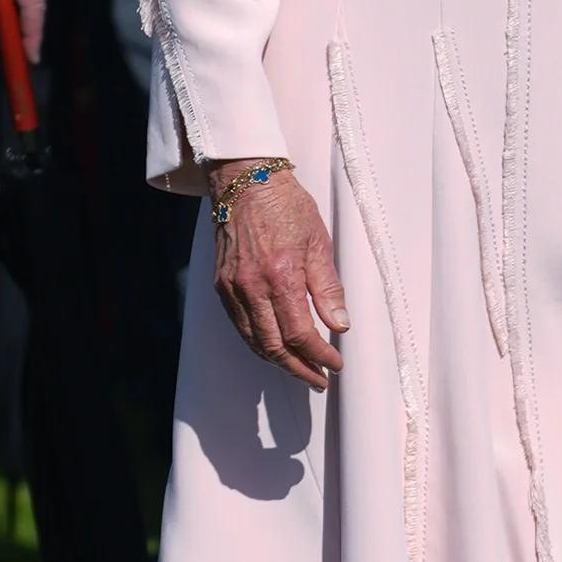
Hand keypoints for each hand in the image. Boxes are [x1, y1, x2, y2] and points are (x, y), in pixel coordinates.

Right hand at [209, 162, 348, 388]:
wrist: (247, 181)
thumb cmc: (287, 206)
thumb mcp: (319, 243)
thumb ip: (329, 288)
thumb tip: (340, 325)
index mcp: (281, 275)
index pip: (300, 334)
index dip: (319, 355)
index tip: (335, 364)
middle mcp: (252, 286)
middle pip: (274, 346)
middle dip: (299, 369)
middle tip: (319, 380)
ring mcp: (232, 287)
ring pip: (254, 341)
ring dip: (278, 362)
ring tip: (301, 370)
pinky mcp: (222, 285)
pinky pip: (240, 326)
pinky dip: (258, 343)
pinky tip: (276, 348)